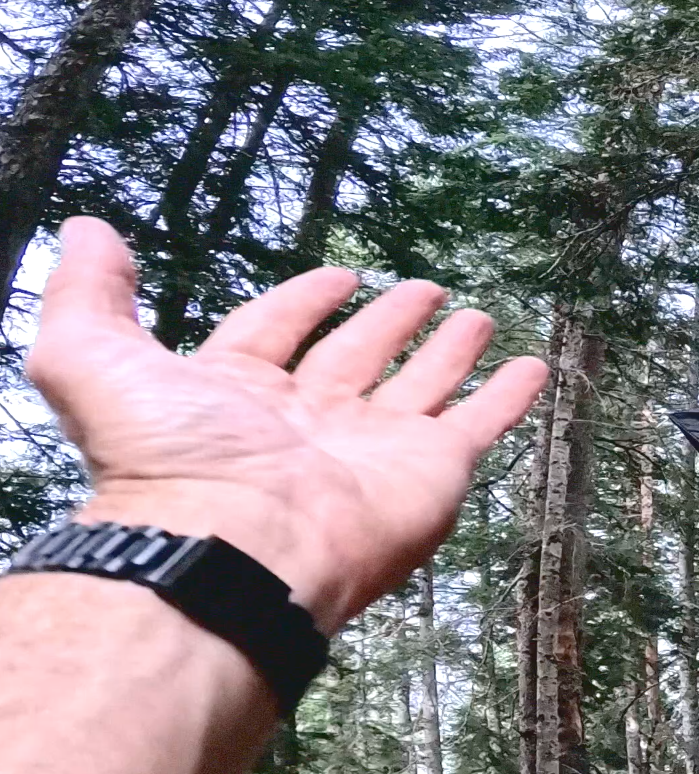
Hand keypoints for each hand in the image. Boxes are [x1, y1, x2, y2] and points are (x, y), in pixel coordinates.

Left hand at [24, 217, 547, 633]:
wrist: (236, 544)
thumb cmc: (165, 457)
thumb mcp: (90, 357)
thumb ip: (89, 293)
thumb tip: (89, 229)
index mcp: (239, 396)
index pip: (279, 332)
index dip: (306, 300)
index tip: (342, 274)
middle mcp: (311, 422)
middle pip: (359, 357)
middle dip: (390, 323)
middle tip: (425, 288)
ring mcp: (375, 448)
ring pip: (420, 385)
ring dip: (448, 351)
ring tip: (477, 314)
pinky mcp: (431, 471)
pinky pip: (478, 424)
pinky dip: (508, 396)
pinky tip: (533, 366)